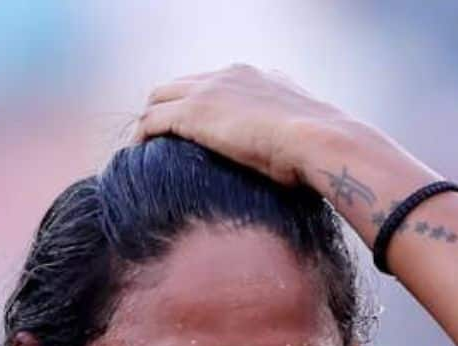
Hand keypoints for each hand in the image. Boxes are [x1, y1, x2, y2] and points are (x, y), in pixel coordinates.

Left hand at [134, 65, 356, 186]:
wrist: (319, 141)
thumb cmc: (315, 150)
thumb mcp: (297, 133)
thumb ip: (280, 133)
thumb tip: (283, 157)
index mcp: (253, 77)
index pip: (207, 83)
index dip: (190, 104)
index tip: (184, 129)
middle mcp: (229, 75)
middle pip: (177, 85)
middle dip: (162, 108)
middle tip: (154, 139)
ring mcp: (210, 90)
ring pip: (158, 98)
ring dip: (148, 123)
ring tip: (142, 149)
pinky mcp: (195, 111)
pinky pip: (152, 120)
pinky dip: (142, 136)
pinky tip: (138, 155)